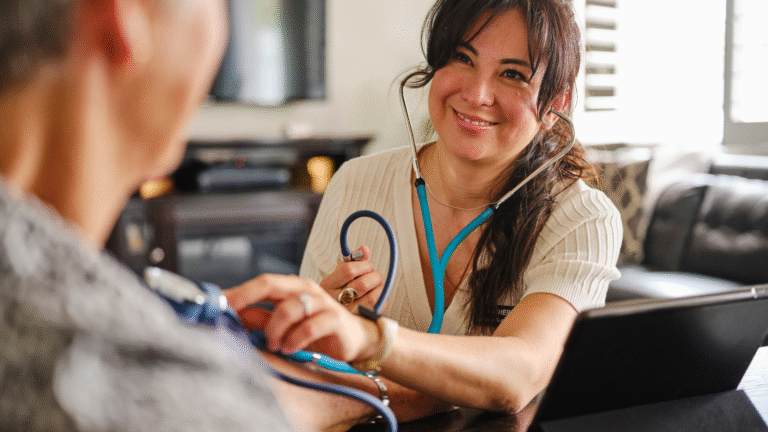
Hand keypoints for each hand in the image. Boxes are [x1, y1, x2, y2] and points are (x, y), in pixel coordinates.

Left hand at [225, 274, 379, 362]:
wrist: (355, 339)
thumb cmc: (317, 329)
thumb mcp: (284, 324)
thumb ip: (259, 318)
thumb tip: (230, 316)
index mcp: (292, 287)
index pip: (261, 282)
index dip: (239, 291)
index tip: (217, 302)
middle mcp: (306, 289)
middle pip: (271, 284)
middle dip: (246, 297)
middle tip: (231, 315)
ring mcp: (321, 302)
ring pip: (289, 308)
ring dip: (275, 330)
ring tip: (274, 344)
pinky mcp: (334, 318)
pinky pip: (308, 327)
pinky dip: (294, 340)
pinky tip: (289, 348)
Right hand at [319, 245, 386, 311]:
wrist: (331, 315)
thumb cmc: (337, 291)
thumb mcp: (339, 274)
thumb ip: (352, 260)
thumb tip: (364, 249)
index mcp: (328, 285)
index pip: (349, 270)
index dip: (364, 265)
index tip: (367, 265)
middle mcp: (336, 301)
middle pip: (363, 284)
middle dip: (374, 276)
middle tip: (374, 276)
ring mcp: (348, 313)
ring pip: (372, 297)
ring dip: (380, 287)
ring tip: (376, 285)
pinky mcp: (361, 321)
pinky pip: (378, 307)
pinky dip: (382, 298)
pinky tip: (377, 296)